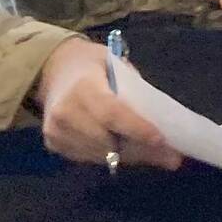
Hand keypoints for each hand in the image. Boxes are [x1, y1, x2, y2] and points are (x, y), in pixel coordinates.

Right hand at [33, 38, 180, 169]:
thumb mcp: (116, 64)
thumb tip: (160, 119)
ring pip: (100, 155)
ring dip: (128, 156)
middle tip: (171, 157)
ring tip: (155, 154)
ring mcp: (56, 132)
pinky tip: (128, 150)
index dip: (137, 129)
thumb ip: (134, 90)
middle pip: (107, 141)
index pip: (112, 114)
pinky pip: (88, 157)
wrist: (51, 70)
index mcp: (82, 87)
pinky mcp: (53, 144)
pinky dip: (111, 156)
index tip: (161, 139)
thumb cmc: (90, 64)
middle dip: (141, 150)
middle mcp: (65, 113)